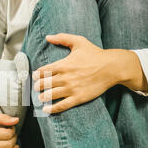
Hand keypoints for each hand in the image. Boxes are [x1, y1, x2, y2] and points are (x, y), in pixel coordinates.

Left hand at [33, 33, 147, 113]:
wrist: (112, 67)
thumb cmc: (95, 54)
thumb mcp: (79, 42)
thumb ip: (62, 38)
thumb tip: (48, 37)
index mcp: (63, 64)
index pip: (42, 71)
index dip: (36, 75)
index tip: (34, 77)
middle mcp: (65, 77)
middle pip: (43, 84)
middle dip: (37, 86)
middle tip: (37, 88)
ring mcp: (71, 88)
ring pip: (50, 95)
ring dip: (42, 97)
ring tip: (41, 98)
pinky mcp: (78, 97)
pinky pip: (62, 105)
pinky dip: (52, 109)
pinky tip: (47, 110)